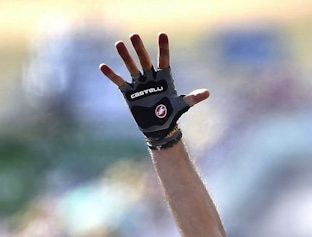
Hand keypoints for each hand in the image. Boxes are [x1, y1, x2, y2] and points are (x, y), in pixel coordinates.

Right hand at [99, 33, 209, 148]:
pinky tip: (103, 66)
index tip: (162, 34)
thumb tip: (207, 93)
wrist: (159, 127)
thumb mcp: (182, 105)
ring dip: (125, 57)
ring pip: (131, 67)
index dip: (163, 48)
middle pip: (145, 60)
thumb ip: (193, 98)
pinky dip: (111, 75)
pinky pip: (119, 82)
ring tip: (119, 44)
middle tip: (134, 36)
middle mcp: (151, 78)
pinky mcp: (129, 93)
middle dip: (139, 49)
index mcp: (164, 78)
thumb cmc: (171, 114)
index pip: (164, 60)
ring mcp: (140, 84)